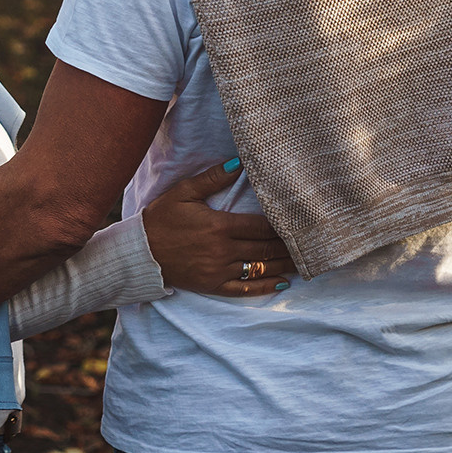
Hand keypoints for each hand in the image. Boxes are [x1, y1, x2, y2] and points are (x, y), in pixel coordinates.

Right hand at [141, 161, 291, 295]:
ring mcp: (219, 270)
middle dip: (289, 246)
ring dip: (284, 265)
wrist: (140, 252)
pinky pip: (244, 289)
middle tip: (312, 243)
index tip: (302, 222)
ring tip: (305, 261)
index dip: (283, 225)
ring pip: (259, 268)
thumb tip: (239, 163)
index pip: (260, 226)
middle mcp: (223, 250)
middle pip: (265, 248)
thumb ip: (212, 178)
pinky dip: (265, 288)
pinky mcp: (213, 285)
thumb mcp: (183, 192)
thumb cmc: (161, 218)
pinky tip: (282, 283)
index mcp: (220, 225)